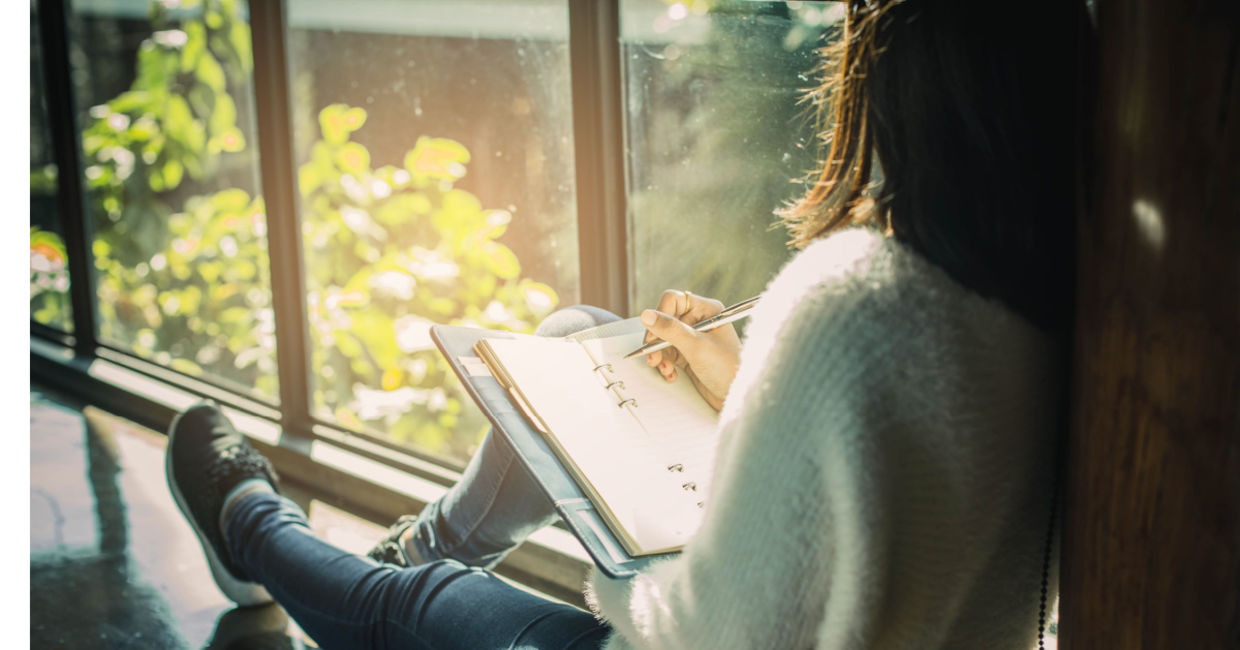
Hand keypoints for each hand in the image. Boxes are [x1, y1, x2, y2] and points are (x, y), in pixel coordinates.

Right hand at [641, 290, 740, 410]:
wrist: (738, 397)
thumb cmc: (728, 369)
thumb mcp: (696, 346)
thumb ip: (670, 329)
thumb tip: (646, 315)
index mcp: (706, 310)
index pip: (673, 300)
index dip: (660, 315)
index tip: (653, 334)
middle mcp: (699, 322)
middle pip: (664, 321)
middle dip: (657, 340)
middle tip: (654, 355)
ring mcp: (693, 339)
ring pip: (663, 339)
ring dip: (659, 355)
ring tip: (664, 368)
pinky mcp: (689, 356)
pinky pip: (667, 354)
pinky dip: (665, 364)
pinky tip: (671, 374)